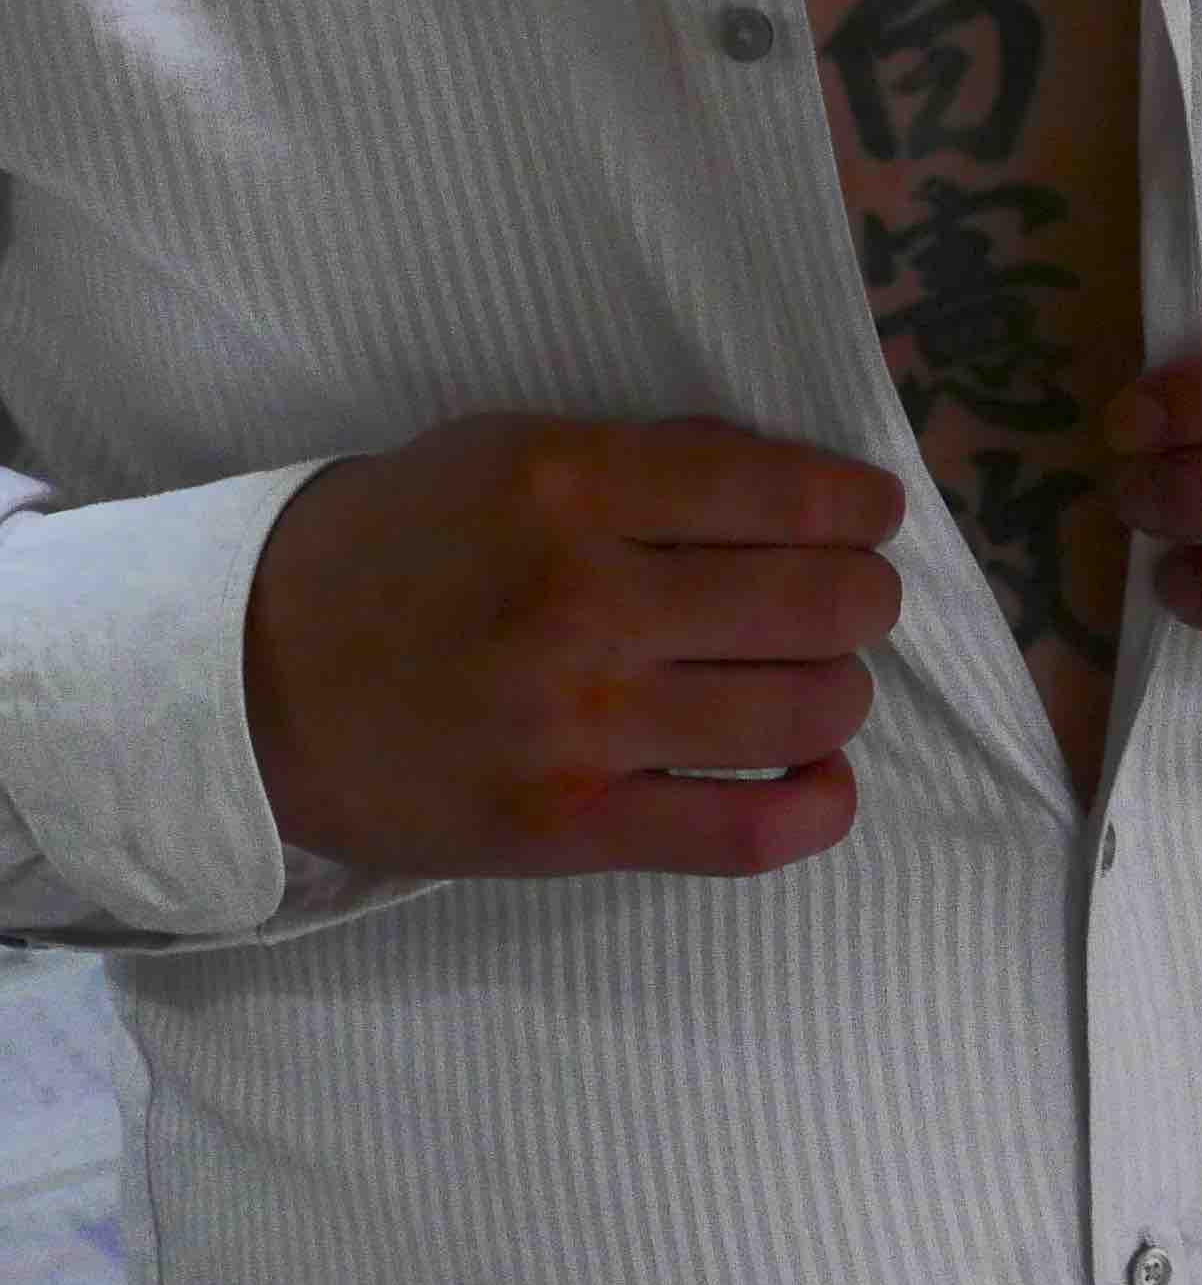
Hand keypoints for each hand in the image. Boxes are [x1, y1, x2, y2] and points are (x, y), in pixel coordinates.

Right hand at [242, 414, 904, 878]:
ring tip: (814, 679)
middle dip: (862, 597)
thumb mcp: (509, 452)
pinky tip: (821, 776)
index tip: (870, 518)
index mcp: (567, 488)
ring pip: (811, 710)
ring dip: (842, 690)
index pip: (785, 494)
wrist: (248, 681)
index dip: (859, 508)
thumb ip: (656, 461)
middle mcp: (583, 605)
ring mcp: (579, 725)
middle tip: (845, 600)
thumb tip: (808, 488)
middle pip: (822, 604)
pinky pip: (751, 832)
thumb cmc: (401, 550)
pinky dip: (820, 804)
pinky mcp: (570, 826)